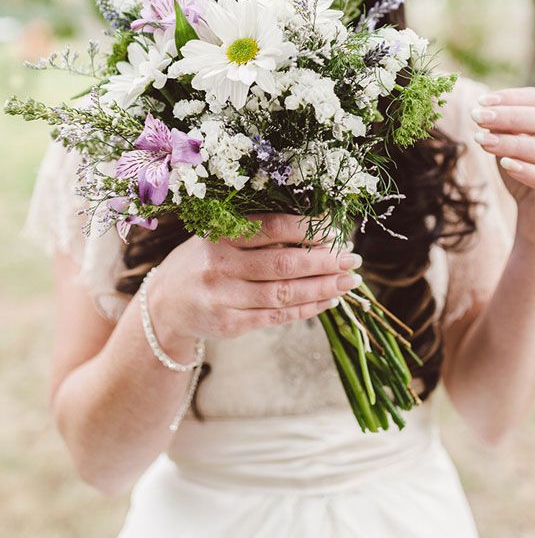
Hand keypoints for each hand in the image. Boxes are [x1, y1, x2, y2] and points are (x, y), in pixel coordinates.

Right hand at [146, 213, 361, 343]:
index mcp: (220, 235)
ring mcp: (224, 299)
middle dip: (324, 260)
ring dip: (323, 287)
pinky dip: (307, 309)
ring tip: (350, 281)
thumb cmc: (202, 260)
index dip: (307, 229)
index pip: (271, 227)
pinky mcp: (231, 325)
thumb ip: (256, 231)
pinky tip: (329, 300)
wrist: (163, 305)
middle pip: (283, 263)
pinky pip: (277, 317)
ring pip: (284, 294)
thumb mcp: (218, 236)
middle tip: (352, 257)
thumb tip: (317, 227)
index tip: (335, 230)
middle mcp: (221, 266)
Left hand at [471, 87, 534, 251]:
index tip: (481, 100)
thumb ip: (504, 129)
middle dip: (509, 117)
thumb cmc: (522, 174)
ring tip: (483, 141)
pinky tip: (505, 164)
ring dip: (513, 143)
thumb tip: (486, 110)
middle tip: (478, 118)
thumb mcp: (509, 146)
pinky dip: (529, 171)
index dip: (513, 97)